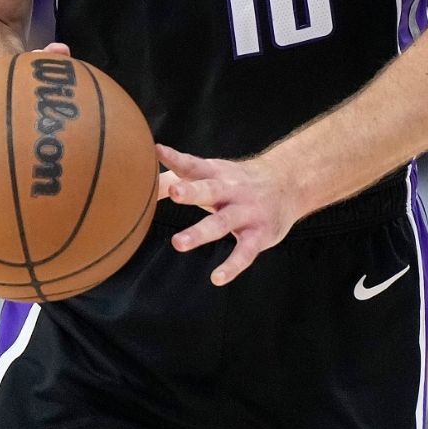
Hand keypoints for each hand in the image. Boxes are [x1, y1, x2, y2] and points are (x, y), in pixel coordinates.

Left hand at [158, 144, 300, 285]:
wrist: (289, 183)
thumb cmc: (237, 181)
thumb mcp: (211, 174)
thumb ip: (176, 178)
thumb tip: (138, 186)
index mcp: (217, 174)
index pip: (193, 165)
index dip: (175, 158)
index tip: (156, 150)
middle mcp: (232, 190)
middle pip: (210, 189)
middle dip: (192, 191)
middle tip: (174, 193)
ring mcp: (247, 212)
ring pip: (224, 222)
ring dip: (202, 232)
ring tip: (179, 243)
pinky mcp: (260, 234)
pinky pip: (245, 252)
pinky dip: (232, 265)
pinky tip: (217, 278)